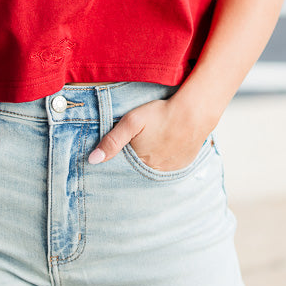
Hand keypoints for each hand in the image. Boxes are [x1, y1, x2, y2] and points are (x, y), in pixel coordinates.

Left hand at [87, 98, 206, 170]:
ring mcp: (170, 170)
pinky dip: (164, 159)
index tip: (121, 150)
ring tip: (153, 143)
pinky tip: (165, 146)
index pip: (123, 168)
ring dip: (150, 160)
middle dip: (134, 161)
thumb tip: (92, 160)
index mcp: (139, 163)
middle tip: (140, 142)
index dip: (120, 158)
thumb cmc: (160, 114)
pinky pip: (168, 167)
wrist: (193, 113)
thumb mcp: (131, 122)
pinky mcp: (182, 165)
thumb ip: (112, 141)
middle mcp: (154, 172)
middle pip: (138, 169)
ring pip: (153, 168)